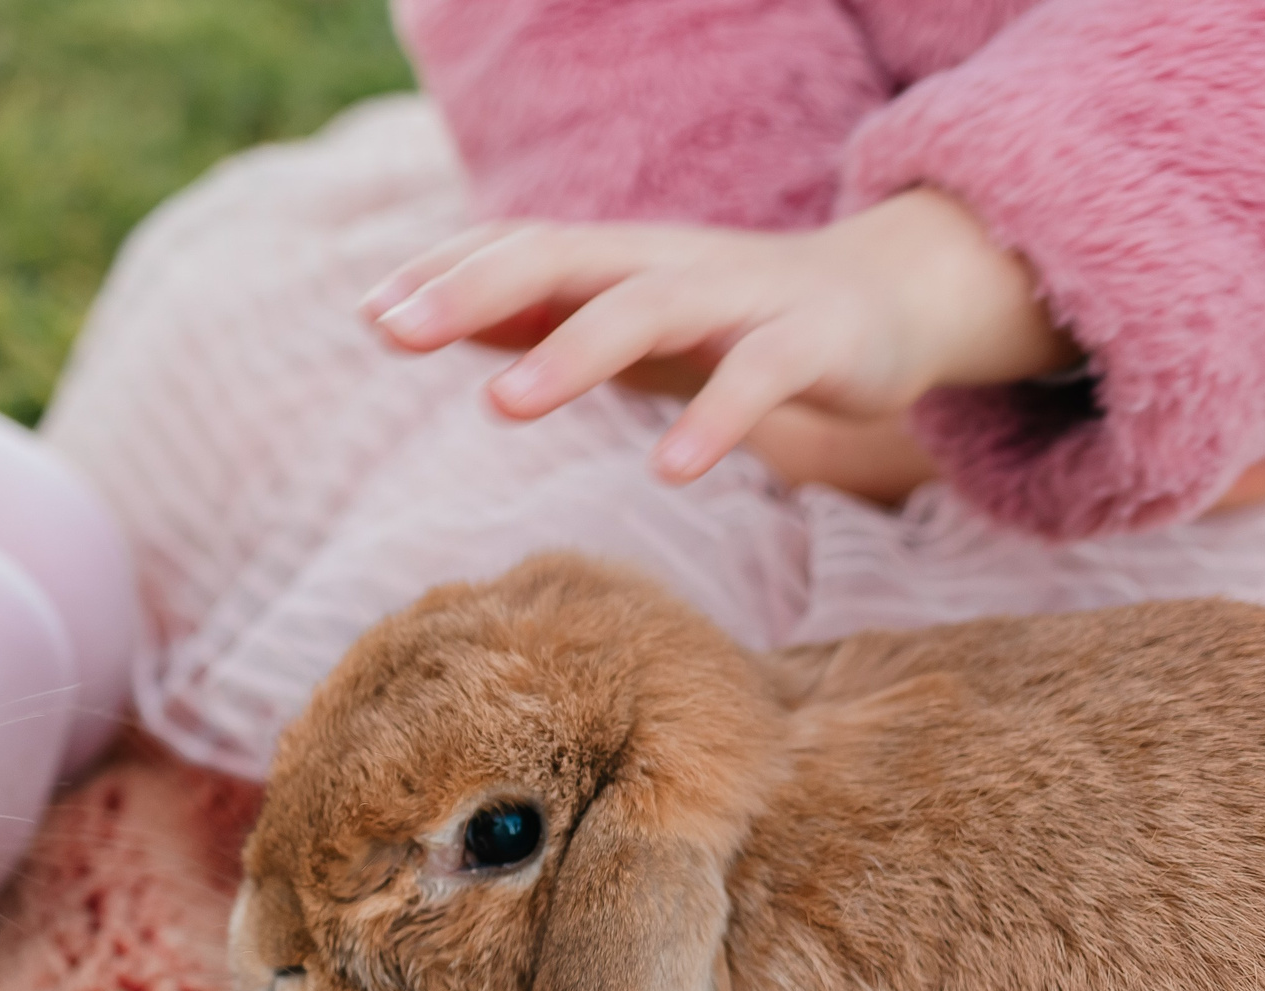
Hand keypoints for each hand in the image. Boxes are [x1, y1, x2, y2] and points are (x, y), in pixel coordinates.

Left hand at [364, 188, 1077, 485]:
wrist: (894, 301)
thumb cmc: (734, 318)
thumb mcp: (624, 315)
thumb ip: (531, 315)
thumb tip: (420, 314)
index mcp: (620, 260)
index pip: (518, 246)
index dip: (445, 272)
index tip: (370, 313)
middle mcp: (670, 265)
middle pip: (560, 257)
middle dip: (473, 290)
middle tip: (395, 333)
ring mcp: (742, 300)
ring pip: (647, 309)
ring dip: (570, 354)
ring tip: (500, 406)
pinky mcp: (813, 345)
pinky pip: (759, 379)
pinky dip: (716, 423)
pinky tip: (670, 470)